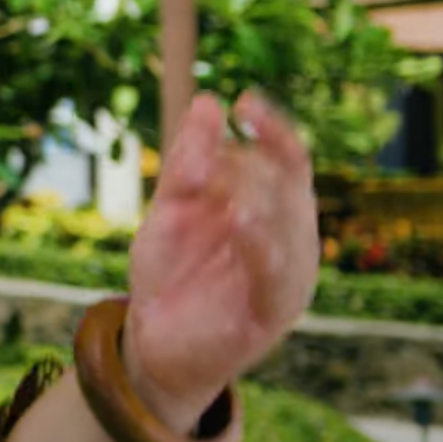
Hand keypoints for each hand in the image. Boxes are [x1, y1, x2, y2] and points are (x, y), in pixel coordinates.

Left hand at [121, 91, 318, 429]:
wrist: (152, 340)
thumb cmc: (170, 270)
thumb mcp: (170, 210)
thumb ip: (187, 162)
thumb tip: (207, 102)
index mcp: (273, 207)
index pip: (288, 158)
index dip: (272, 128)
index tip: (243, 101)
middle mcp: (290, 237)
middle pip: (287, 186)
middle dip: (246, 170)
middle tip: (201, 170)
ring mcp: (289, 275)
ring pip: (291, 227)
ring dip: (261, 201)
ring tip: (229, 190)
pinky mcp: (274, 312)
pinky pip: (279, 275)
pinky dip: (263, 247)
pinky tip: (243, 222)